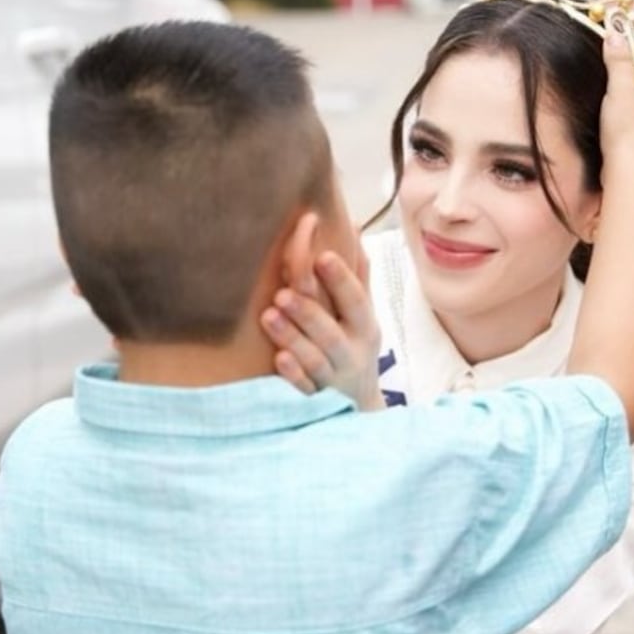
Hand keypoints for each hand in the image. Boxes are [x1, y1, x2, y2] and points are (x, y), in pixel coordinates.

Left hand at [260, 246, 383, 410]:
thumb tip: (352, 226)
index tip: (323, 256)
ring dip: (293, 339)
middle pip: (331, 333)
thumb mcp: (363, 315)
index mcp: (364, 328)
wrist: (359, 407)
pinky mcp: (315, 400)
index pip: (356, 301)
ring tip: (269, 316)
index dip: (342, 280)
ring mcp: (333, 380)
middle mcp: (352, 354)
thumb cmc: (355, 348)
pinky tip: (278, 360)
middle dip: (308, 313)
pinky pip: (304, 390)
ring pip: (315, 360)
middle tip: (283, 293)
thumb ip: (357, 274)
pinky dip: (293, 375)